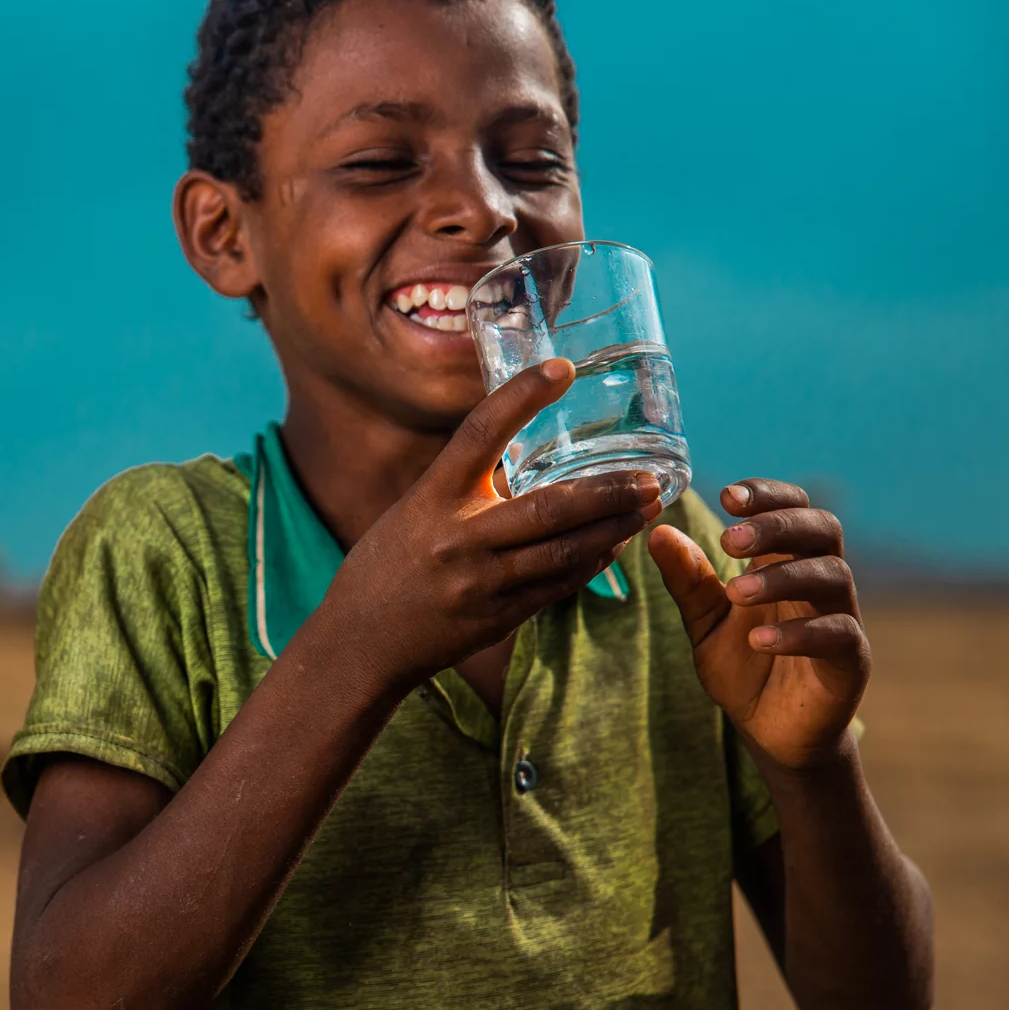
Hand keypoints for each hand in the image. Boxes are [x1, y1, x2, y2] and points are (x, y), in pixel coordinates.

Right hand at [321, 358, 662, 689]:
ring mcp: (480, 582)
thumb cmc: (385, 567)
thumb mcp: (413, 512)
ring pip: (564, 550)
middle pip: (549, 507)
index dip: (520, 396)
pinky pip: (557, 586)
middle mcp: (457, 537)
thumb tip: (519, 456)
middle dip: (608, 491)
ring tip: (646, 507)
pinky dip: (591, 563)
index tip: (561, 368)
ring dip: (613, 528)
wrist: (360, 641)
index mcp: (430, 498)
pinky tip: (613, 545)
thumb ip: (463, 489)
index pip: (479, 433)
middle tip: (648, 477)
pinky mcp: (496, 618)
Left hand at [647, 480, 868, 771]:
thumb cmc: (743, 667)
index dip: (767, 495)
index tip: (727, 496)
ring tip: (736, 592)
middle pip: (822, 529)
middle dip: (777, 525)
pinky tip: (758, 640)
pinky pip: (839, 634)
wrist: (770, 731)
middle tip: (729, 539)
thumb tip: (658, 532)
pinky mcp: (852, 660)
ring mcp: (841, 618)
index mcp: (784, 563)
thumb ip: (686, 580)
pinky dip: (799, 632)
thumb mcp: (703, 622)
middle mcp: (818, 582)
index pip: (792, 508)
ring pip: (833, 575)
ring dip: (783, 577)